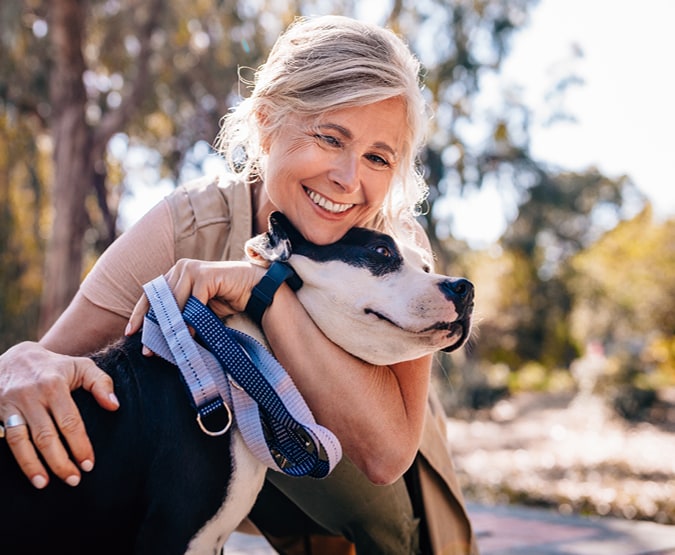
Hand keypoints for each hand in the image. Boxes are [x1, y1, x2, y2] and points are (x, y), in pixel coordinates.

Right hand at [0, 341, 117, 487]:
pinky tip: (25, 471)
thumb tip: (114, 406)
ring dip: (31, 465)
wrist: (15, 357)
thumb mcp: (81, 366)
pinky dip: (13, 457)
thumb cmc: (55, 367)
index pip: (70, 422)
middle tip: (74, 479)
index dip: (80, 445)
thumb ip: (101, 383)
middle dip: (60, 461)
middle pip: (45, 436)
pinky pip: (4, 439)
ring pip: (20, 441)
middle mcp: (31, 396)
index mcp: (54, 386)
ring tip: (44, 484)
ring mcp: (10, 405)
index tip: (89, 464)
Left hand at [126, 259, 265, 335]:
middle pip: (159, 299)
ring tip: (168, 346)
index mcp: (175, 273)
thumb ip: (179, 316)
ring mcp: (192, 268)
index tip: (130, 333)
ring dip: (171, 326)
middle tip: (148, 349)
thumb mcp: (197, 310)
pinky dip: (190, 320)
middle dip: (153, 326)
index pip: (151, 294)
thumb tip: (158, 339)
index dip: (140, 314)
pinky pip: (193, 301)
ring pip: (174, 301)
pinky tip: (189, 335)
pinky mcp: (206, 274)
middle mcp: (181, 267)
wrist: (254, 290)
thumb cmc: (225, 299)